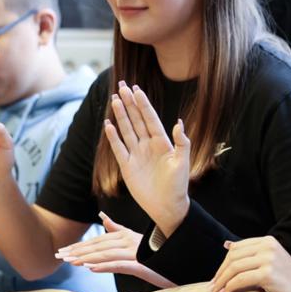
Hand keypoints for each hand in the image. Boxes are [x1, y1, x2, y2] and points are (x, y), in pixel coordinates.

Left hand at [55, 212, 173, 288]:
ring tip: (70, 261)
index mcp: (127, 236)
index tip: (63, 250)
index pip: (98, 240)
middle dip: (77, 251)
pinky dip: (104, 265)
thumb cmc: (157, 252)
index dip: (80, 245)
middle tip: (59, 256)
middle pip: (98, 246)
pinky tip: (90, 267)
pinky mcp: (141, 265)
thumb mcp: (135, 239)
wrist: (179, 260)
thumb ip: (118, 228)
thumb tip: (102, 217)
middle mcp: (130, 242)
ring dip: (86, 258)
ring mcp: (135, 253)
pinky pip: (119, 264)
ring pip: (106, 254)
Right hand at [103, 82, 190, 236]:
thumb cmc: (178, 186)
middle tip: (122, 85)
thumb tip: (178, 122)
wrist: (167, 206)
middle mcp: (148, 145)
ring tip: (114, 99)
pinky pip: (118, 148)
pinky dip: (113, 137)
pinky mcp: (127, 166)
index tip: (136, 89)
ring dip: (120, 115)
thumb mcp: (182, 163)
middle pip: (136, 120)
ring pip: (127, 130)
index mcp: (162, 142)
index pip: (150, 118)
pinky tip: (108, 124)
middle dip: (129, 103)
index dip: (143, 104)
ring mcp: (137, 154)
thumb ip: (181, 142)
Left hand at [209, 236, 290, 291]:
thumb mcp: (270, 259)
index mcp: (267, 241)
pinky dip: (230, 287)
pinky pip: (241, 279)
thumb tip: (227, 245)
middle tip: (213, 285)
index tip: (217, 275)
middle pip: (234, 257)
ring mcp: (268, 259)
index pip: (237, 248)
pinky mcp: (267, 274)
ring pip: (235, 268)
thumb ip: (251, 252)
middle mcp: (268, 247)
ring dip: (222, 281)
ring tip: (217, 291)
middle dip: (220, 272)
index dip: (224, 262)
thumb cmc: (285, 278)